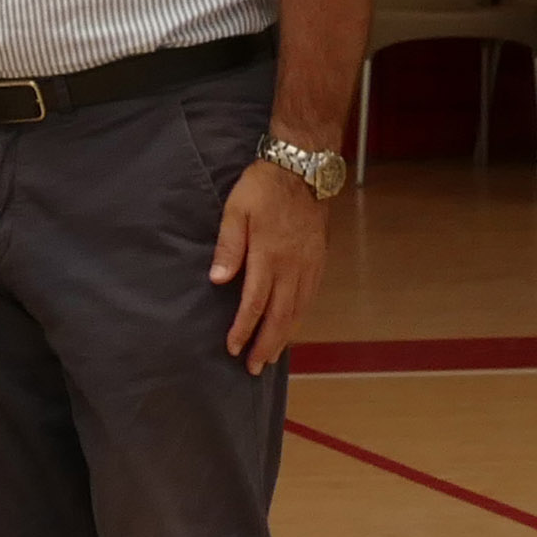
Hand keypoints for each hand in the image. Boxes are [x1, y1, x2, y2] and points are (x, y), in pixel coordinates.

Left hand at [209, 157, 329, 373]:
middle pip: (280, 315)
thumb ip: (228, 245)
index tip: (232, 348)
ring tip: (270, 357)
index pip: (255, 303)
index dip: (243, 329)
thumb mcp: (237, 210)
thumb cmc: (263, 188)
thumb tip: (218, 280)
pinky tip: (291, 327)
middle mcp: (293, 266)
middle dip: (266, 344)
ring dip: (284, 337)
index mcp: (270, 256)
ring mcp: (309, 265)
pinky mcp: (318, 260)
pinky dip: (299, 318)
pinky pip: (310, 298)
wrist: (304, 169)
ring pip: (298, 310)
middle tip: (253, 368)